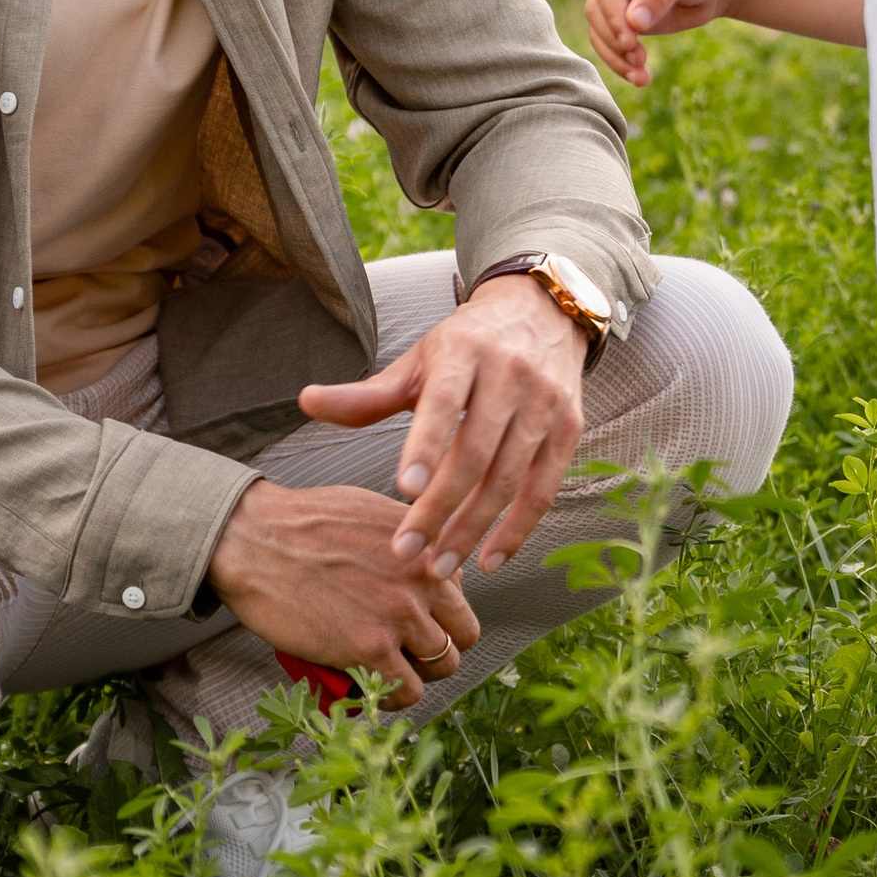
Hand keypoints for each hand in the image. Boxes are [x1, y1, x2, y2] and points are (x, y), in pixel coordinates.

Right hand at [207, 481, 481, 709]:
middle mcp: (422, 581)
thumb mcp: (373, 511)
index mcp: (425, 547)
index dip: (440, 612)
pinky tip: (374, 690)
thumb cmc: (303, 522)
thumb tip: (430, 565)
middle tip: (410, 652)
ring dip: (418, 673)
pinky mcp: (368, 648)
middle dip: (440, 645)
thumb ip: (410, 540)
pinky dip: (393, 696)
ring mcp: (397, 616)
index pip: (460, 594)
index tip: (418, 621)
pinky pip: (406, 690)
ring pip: (442, 665)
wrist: (254, 539)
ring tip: (390, 671)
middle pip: (463, 634)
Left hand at [297, 276, 588, 579]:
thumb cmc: (466, 346)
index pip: (445, 403)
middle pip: (475, 452)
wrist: (541, 311)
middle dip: (440, 507)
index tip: (404, 489)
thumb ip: (368, 394)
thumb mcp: (418, 362)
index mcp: (464, 352)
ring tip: (441, 565)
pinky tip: (490, 560)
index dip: (426, 446)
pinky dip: (518, 530)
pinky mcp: (570, 429)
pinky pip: (544, 489)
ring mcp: (544, 403)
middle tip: (407, 552)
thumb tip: (306, 402)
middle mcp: (510, 375)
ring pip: (510, 477)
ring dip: (475, 528)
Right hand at [586, 0, 727, 87]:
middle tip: (639, 61)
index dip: (614, 16)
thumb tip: (634, 23)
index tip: (630, 42)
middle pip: (596, 10)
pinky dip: (621, 63)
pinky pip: (608, 43)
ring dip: (617, 57)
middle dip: (616, 39)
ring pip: (598, 30)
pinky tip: (640, 78)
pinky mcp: (617, 18)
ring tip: (642, 77)